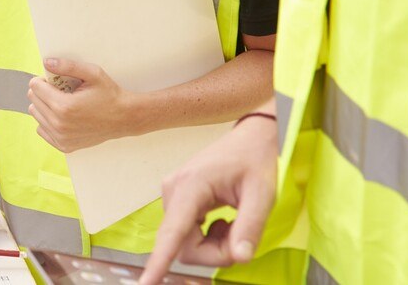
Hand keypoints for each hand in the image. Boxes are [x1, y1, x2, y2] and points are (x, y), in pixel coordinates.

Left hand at [28, 58, 136, 151]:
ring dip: (45, 106)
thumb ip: (68, 66)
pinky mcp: (63, 146)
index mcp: (64, 106)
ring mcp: (61, 137)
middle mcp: (59, 124)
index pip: (35, 87)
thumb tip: (46, 62)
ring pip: (36, 115)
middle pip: (33, 100)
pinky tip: (62, 116)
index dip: (44, 80)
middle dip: (43, 92)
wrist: (124, 118)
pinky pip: (42, 130)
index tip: (56, 81)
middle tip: (61, 91)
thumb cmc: (109, 95)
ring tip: (63, 103)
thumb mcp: (92, 73)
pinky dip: (48, 121)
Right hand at [139, 116, 277, 284]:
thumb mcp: (262, 194)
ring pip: (185, 242)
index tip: (145, 282)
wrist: (249, 138)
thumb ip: (250, 227)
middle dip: (215, 252)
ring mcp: (171, 195)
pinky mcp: (176, 200)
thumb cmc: (255, 160)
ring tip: (232, 222)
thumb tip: (240, 257)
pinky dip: (207, 236)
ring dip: (212, 244)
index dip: (159, 261)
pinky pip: (185, 233)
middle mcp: (173, 191)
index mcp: (191, 187)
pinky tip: (221, 218)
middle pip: (184, 245)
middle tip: (241, 237)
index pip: (172, 233)